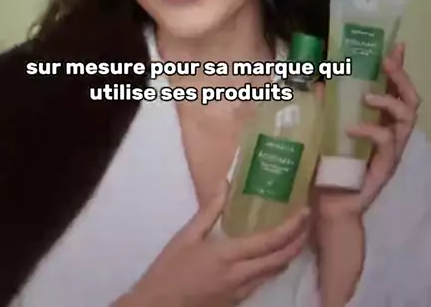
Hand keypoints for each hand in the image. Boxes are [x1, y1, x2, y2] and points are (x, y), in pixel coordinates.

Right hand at [127, 181, 310, 306]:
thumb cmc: (170, 270)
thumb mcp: (186, 236)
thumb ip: (209, 210)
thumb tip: (225, 182)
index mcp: (229, 256)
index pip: (270, 242)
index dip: (292, 228)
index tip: (305, 212)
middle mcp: (241, 277)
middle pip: (280, 260)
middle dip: (298, 241)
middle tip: (308, 223)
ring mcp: (240, 292)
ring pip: (273, 274)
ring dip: (288, 255)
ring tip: (295, 236)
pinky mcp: (236, 301)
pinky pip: (262, 282)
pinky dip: (273, 266)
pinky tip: (271, 256)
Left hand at [310, 44, 420, 306]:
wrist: (326, 209)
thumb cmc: (324, 168)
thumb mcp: (320, 131)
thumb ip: (321, 108)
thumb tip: (315, 82)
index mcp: (376, 121)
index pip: (393, 88)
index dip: (397, 66)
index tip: (396, 44)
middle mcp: (388, 133)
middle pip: (410, 99)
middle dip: (401, 77)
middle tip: (387, 62)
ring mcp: (390, 151)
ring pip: (407, 118)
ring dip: (389, 101)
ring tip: (368, 95)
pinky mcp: (384, 167)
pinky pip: (386, 143)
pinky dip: (370, 130)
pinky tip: (351, 128)